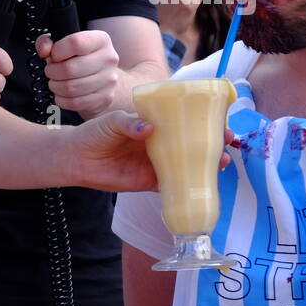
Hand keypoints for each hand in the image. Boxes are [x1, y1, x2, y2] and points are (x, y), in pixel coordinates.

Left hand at [36, 30, 119, 118]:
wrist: (104, 77)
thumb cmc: (80, 58)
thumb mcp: (63, 42)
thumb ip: (47, 41)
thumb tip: (44, 51)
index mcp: (100, 40)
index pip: (75, 43)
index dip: (57, 51)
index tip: (54, 56)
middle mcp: (108, 58)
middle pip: (70, 69)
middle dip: (52, 72)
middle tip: (51, 71)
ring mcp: (108, 80)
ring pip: (70, 88)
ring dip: (55, 86)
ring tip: (56, 82)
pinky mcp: (104, 97)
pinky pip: (74, 103)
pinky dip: (62, 99)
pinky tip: (62, 93)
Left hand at [67, 115, 235, 192]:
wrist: (77, 159)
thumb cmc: (94, 133)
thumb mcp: (112, 122)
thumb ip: (129, 123)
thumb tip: (148, 128)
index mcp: (155, 124)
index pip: (185, 120)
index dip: (204, 120)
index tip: (221, 119)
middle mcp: (161, 143)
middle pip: (193, 143)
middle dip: (213, 143)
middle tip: (228, 142)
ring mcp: (157, 163)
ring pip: (188, 165)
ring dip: (206, 165)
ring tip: (222, 163)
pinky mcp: (150, 181)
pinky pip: (173, 185)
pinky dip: (187, 186)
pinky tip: (202, 186)